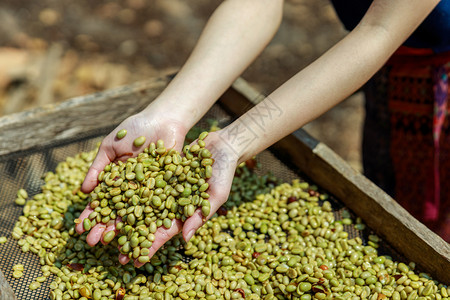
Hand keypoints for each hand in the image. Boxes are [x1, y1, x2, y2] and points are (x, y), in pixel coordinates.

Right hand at [75, 107, 187, 261]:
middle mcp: (133, 189)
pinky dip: (151, 221)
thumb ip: (98, 167)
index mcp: (118, 181)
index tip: (79, 228)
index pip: (102, 201)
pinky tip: (142, 235)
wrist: (163, 119)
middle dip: (104, 227)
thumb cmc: (134, 129)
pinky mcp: (168, 190)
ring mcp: (150, 191)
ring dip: (125, 231)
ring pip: (137, 215)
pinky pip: (159, 208)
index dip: (90, 214)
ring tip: (114, 246)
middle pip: (117, 212)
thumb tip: (83, 190)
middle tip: (92, 243)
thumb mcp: (111, 146)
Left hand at [78, 129, 237, 266]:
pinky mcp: (154, 170)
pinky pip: (134, 179)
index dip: (147, 247)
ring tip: (92, 223)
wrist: (221, 147)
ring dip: (113, 211)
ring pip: (132, 201)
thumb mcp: (216, 195)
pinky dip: (119, 186)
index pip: (162, 234)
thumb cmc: (224, 174)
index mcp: (181, 214)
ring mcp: (159, 186)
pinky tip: (101, 192)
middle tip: (99, 244)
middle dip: (121, 232)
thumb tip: (185, 239)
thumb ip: (200, 216)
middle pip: (141, 220)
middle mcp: (166, 202)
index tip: (132, 260)